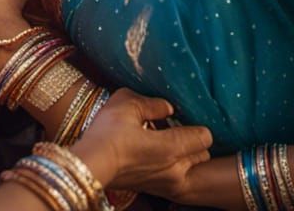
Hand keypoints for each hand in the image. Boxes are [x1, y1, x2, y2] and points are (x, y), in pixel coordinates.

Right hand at [72, 89, 211, 192]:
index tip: (181, 118)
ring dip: (184, 155)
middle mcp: (175, 170)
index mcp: (172, 147)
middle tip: (173, 128)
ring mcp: (166, 183)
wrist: (89, 164)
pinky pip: (176, 177)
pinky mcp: (155, 190)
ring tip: (163, 141)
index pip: (205, 137)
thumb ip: (152, 103)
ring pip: (190, 167)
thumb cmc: (107, 132)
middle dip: (193, 141)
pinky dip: (172, 166)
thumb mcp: (126, 104)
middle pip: (202, 154)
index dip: (196, 124)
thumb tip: (167, 107)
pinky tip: (152, 154)